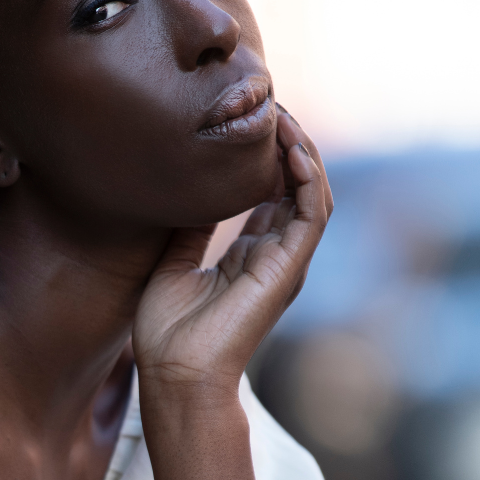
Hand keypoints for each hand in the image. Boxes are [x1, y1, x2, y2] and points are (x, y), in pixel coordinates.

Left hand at [132, 109, 331, 395]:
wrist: (173, 374)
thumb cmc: (167, 333)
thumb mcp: (172, 265)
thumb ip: (189, 230)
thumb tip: (187, 192)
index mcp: (248, 257)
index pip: (269, 196)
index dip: (263, 158)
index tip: (245, 123)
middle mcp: (272, 256)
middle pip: (294, 188)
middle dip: (285, 144)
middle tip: (267, 105)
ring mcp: (284, 263)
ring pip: (311, 193)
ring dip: (301, 152)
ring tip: (282, 115)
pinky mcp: (288, 268)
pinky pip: (312, 212)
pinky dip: (307, 177)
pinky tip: (290, 148)